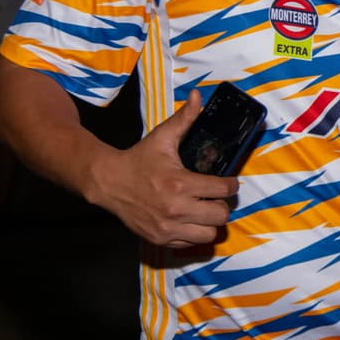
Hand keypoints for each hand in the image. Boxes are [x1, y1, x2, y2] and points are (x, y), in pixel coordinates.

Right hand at [94, 90, 239, 247]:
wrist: (108, 182)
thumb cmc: (139, 159)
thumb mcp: (162, 137)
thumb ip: (184, 118)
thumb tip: (196, 96)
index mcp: (180, 183)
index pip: (223, 189)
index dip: (230, 184)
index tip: (228, 181)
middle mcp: (176, 209)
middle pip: (221, 214)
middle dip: (222, 204)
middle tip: (216, 196)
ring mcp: (168, 227)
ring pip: (210, 234)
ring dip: (210, 221)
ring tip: (204, 209)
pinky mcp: (160, 239)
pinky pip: (191, 244)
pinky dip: (194, 233)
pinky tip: (189, 219)